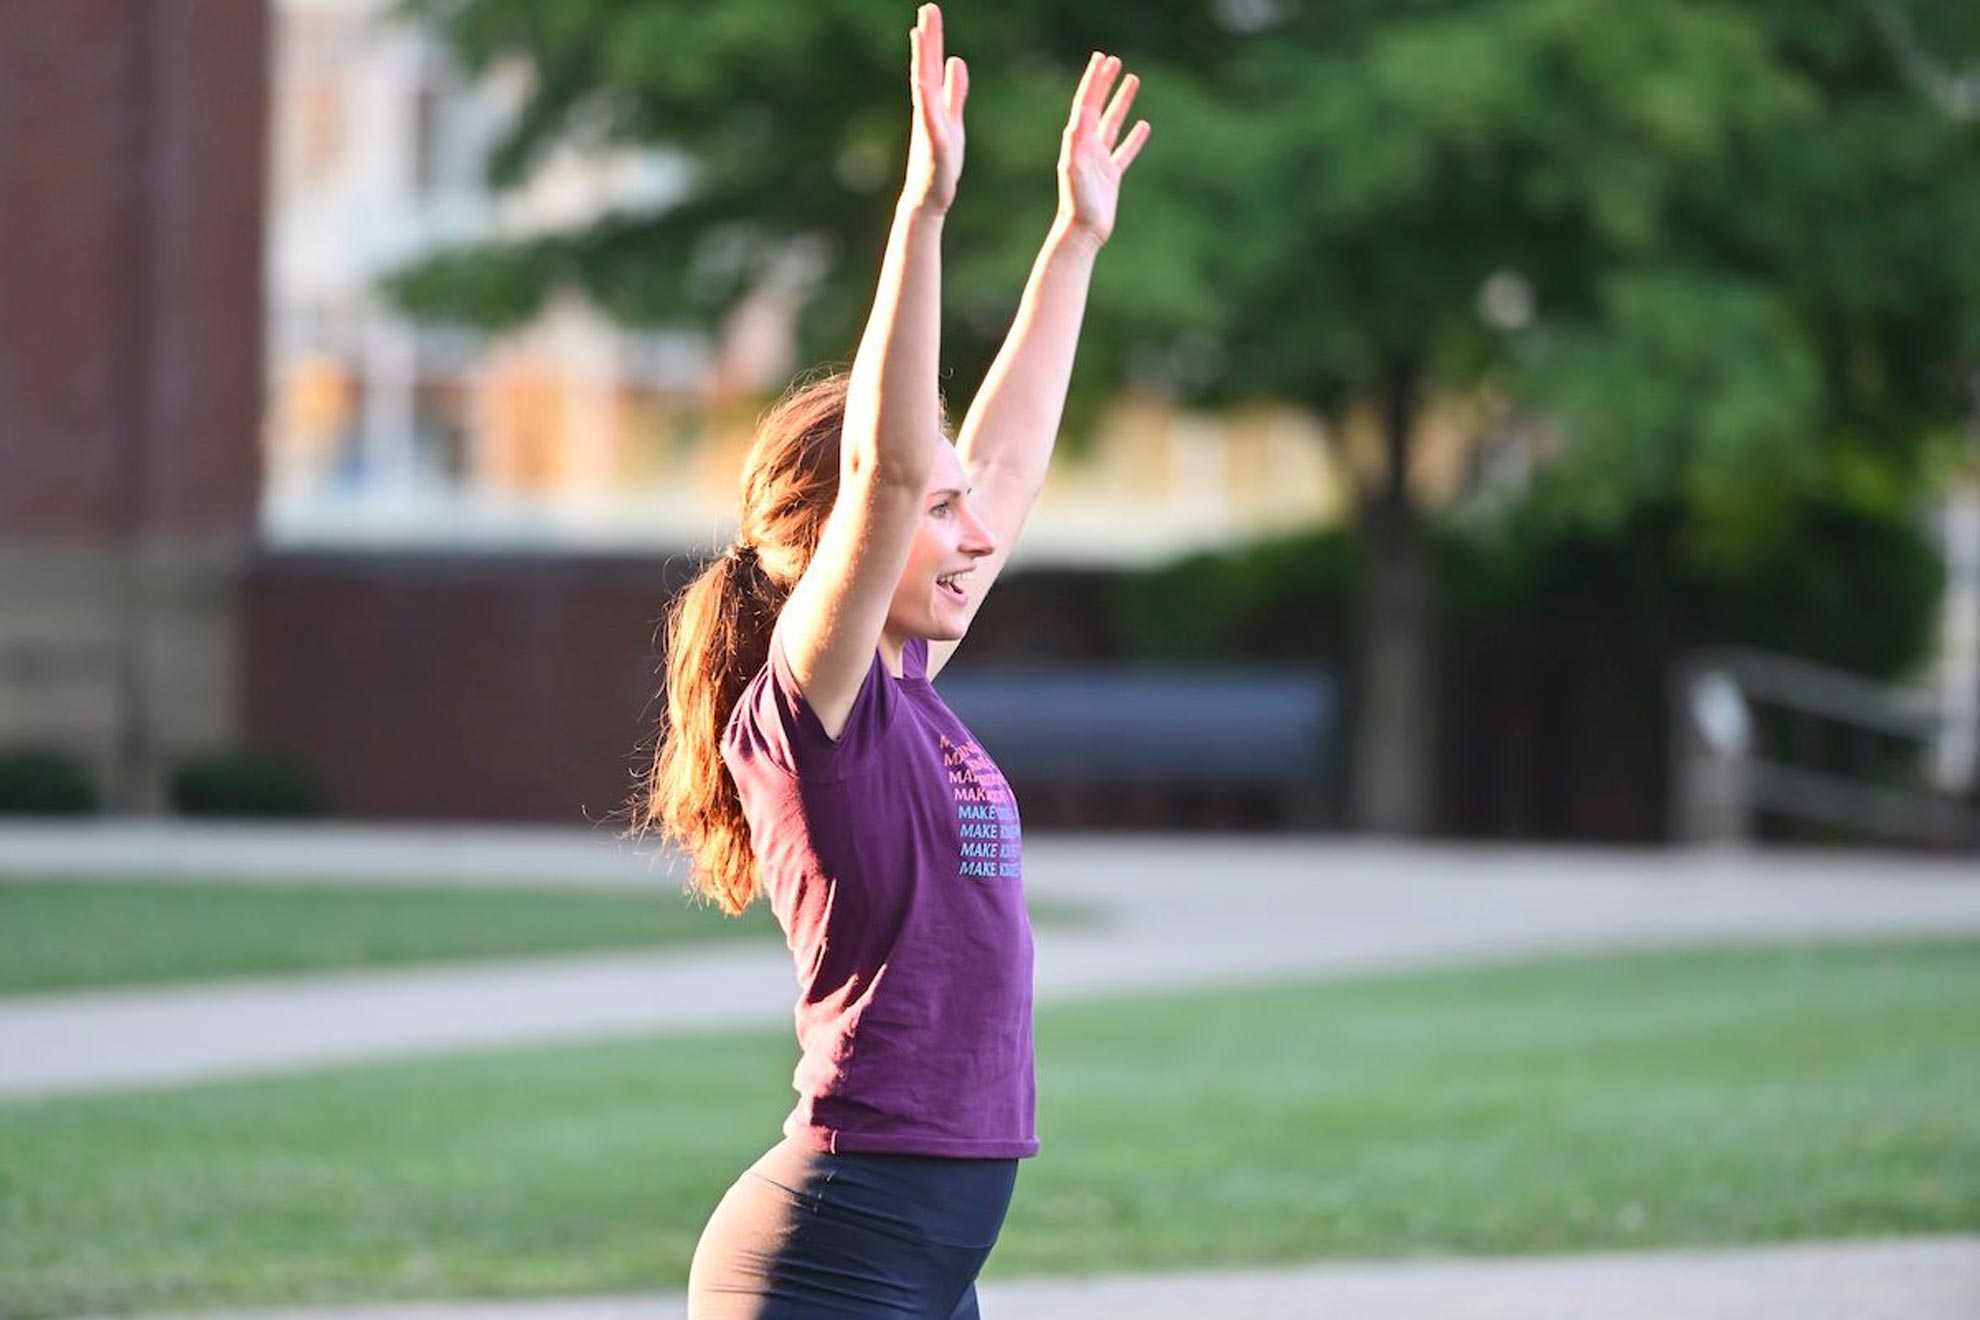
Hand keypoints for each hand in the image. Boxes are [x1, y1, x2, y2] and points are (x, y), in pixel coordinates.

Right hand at [904, 4, 966, 214]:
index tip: (930, 11)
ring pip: (924, 86)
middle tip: (928, 8)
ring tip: (920, 33)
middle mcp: (926, 110)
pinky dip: (926, 101)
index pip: (931, 65)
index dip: (932, 38)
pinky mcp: (934, 144)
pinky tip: (923, 83)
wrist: (929, 197)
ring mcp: (928, 125)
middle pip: (926, 67)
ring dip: (922, 60)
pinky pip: (929, 119)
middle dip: (928, 38)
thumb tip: (956, 61)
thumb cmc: (941, 162)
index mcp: (932, 103)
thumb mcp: (952, 120)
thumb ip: (954, 92)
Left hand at [1057, 52, 1150, 246]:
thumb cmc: (1077, 202)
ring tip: (1133, 80)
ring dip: (1121, 101)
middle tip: (1114, 60)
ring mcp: (1100, 160)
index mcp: (1077, 141)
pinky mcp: (1111, 176)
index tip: (1101, 58)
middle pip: (1098, 106)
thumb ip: (1077, 141)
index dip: (1093, 80)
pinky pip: (1125, 151)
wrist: (1082, 232)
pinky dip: (1135, 137)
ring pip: (1113, 123)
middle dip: (1105, 83)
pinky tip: (1144, 125)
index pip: (1086, 102)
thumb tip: (1081, 113)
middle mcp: (1086, 147)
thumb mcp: (1075, 168)